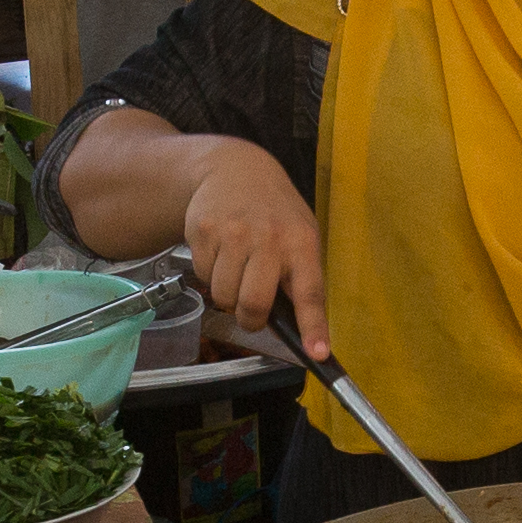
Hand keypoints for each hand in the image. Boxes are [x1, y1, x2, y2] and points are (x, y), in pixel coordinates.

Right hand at [182, 142, 329, 359]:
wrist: (234, 169)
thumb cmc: (275, 212)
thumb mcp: (300, 234)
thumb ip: (299, 276)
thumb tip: (297, 328)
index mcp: (301, 243)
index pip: (310, 292)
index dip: (313, 327)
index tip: (318, 353)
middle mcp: (268, 238)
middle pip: (254, 304)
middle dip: (250, 319)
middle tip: (250, 311)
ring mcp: (233, 233)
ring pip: (222, 296)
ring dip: (227, 296)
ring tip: (236, 271)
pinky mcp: (203, 230)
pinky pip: (203, 277)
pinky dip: (209, 275)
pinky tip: (220, 252)